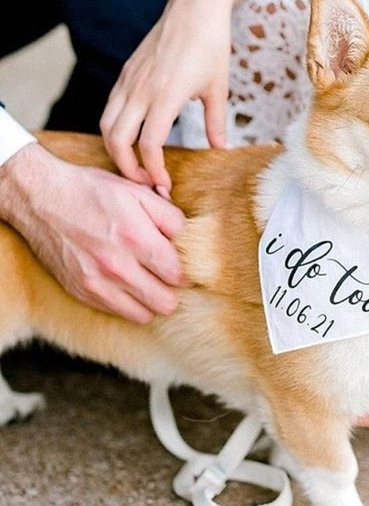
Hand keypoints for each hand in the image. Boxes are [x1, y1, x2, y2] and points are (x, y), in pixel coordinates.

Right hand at [0, 144, 185, 322]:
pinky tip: (126, 282)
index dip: (186, 271)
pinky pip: (119, 312)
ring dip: (151, 300)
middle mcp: (117, 266)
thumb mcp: (136, 192)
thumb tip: (189, 238)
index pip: (179, 275)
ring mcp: (97, 283)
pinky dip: (128, 302)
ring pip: (144, 314)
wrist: (41, 198)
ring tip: (148, 280)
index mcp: (136, 238)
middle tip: (166, 274)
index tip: (182, 264)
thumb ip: (170, 217)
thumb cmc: (91, 191)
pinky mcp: (82, 292)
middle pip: (166, 302)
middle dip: (171, 289)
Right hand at [100, 0, 232, 191]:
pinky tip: (132, 139)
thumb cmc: (210, 45)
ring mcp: (129, 80)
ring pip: (107, 124)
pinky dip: (115, 129)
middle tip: (145, 183)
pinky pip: (111, 108)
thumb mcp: (218, 88)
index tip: (164, 185)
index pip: (149, 144)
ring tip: (135, 166)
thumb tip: (220, 150)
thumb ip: (216, 123)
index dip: (154, 170)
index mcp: (166, 95)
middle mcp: (142, 89)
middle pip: (117, 139)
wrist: (194, 6)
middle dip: (127, 168)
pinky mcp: (126, 74)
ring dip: (116, 150)